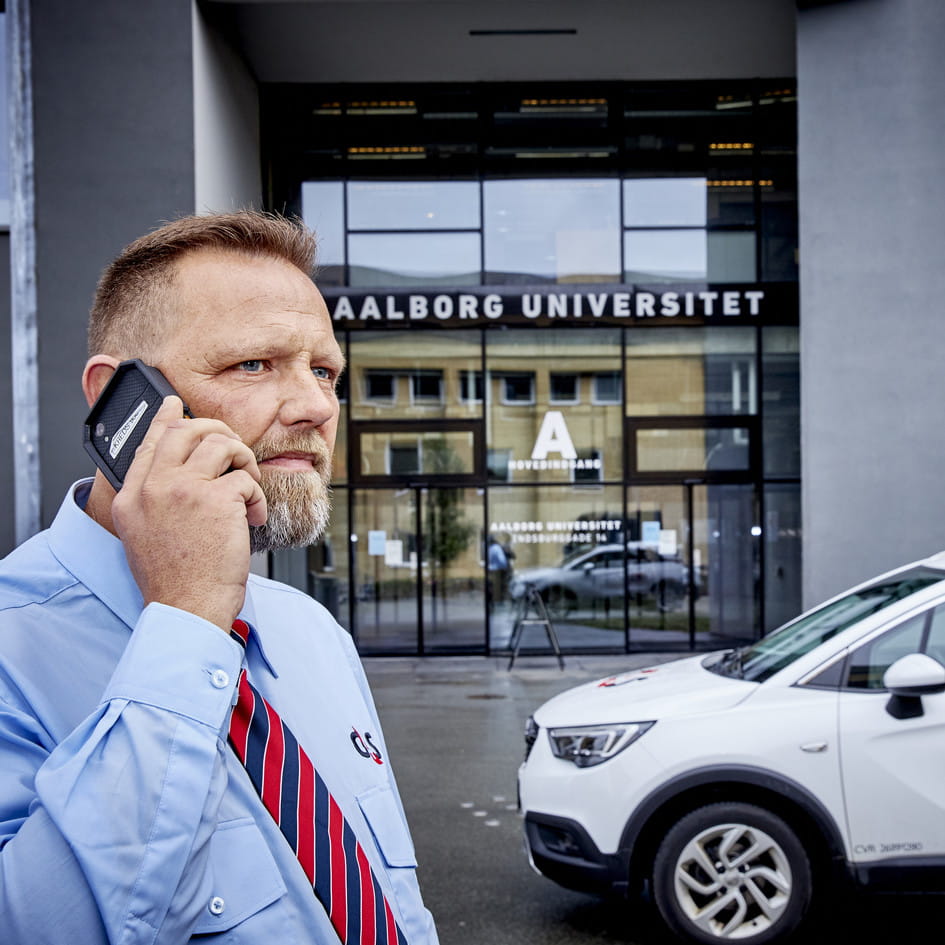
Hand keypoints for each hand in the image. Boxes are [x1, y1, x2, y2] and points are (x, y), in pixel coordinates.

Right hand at [111, 396, 267, 629]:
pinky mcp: (216, 499)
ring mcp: (183, 489)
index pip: (148, 442)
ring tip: (248, 491)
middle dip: (218, 432)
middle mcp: (153, 487)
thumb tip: (176, 470)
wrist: (187, 607)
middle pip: (186, 430)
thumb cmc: (175, 579)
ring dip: (244, 463)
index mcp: (131, 497)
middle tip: (234, 452)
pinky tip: (253, 519)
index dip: (165, 418)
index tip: (175, 405)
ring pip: (222, 444)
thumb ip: (154, 499)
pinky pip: (246, 478)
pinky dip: (257, 498)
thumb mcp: (144, 534)